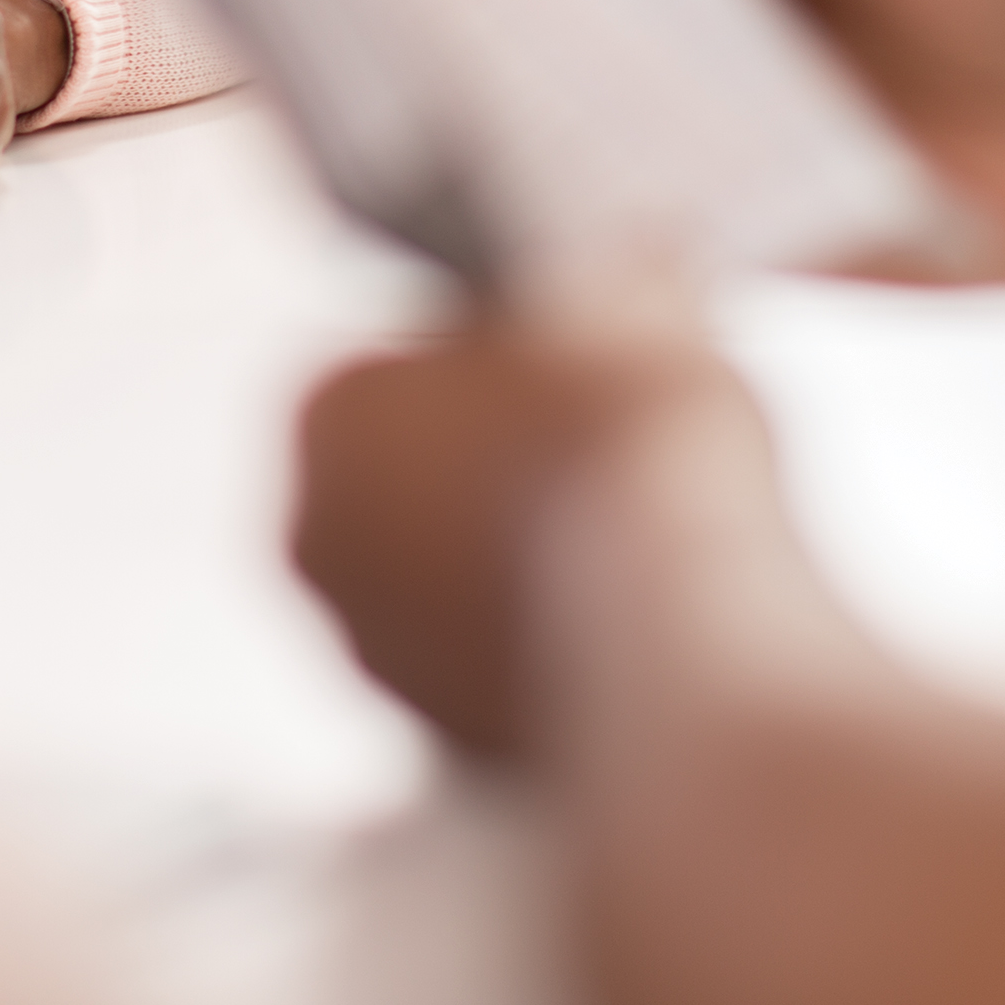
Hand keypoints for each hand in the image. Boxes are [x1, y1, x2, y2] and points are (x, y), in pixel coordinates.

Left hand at [295, 322, 754, 758]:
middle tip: (606, 447)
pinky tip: (626, 615)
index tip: (573, 360)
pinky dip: (540, 642)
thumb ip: (615, 279)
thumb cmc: (640, 450)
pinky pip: (486, 663)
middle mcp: (317, 538)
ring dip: (519, 555)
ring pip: (445, 575)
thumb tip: (636, 269)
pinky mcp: (439, 735)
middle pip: (413, 473)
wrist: (688, 631)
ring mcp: (372, 649)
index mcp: (330, 409)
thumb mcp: (640, 306)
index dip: (500, 352)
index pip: (405, 354)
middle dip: (495, 463)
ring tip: (632, 535)